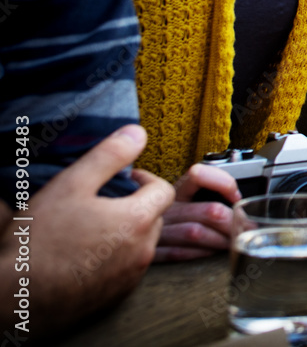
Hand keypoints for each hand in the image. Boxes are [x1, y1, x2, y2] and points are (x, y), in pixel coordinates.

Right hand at [1, 125, 173, 336]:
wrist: (13, 299)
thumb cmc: (39, 240)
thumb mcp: (71, 184)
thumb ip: (109, 155)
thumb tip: (137, 133)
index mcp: (138, 220)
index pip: (164, 190)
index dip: (145, 179)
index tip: (123, 180)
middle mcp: (142, 252)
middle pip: (154, 217)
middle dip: (136, 205)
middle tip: (104, 203)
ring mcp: (129, 279)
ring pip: (141, 245)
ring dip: (126, 233)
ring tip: (91, 229)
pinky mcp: (114, 300)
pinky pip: (126, 271)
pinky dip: (115, 260)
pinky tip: (84, 256)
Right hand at [154, 163, 240, 262]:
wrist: (113, 231)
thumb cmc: (152, 213)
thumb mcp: (171, 195)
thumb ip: (198, 190)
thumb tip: (235, 197)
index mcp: (173, 190)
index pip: (200, 174)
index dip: (223, 183)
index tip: (236, 196)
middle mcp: (166, 208)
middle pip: (209, 210)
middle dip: (233, 221)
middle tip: (246, 228)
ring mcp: (158, 231)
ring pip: (197, 233)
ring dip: (221, 240)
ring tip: (234, 242)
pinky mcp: (151, 253)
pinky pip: (179, 253)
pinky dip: (199, 253)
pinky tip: (211, 253)